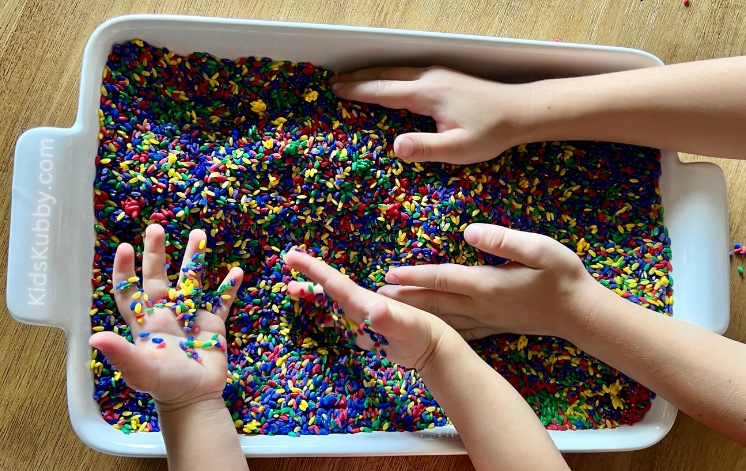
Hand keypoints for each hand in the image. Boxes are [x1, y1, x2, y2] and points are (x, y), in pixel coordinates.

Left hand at [89, 224, 242, 410]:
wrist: (195, 398)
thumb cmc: (164, 385)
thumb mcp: (140, 369)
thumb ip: (120, 352)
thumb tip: (94, 337)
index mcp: (145, 322)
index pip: (130, 291)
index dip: (125, 271)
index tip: (125, 248)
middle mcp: (167, 314)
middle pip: (159, 277)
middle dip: (157, 253)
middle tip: (156, 228)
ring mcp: (191, 317)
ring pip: (192, 281)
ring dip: (195, 259)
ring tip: (199, 234)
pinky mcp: (214, 325)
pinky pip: (221, 301)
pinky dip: (228, 287)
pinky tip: (236, 271)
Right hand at [283, 250, 450, 370]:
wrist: (432, 346)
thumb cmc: (420, 334)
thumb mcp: (405, 328)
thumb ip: (389, 319)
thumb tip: (375, 310)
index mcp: (363, 301)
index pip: (333, 282)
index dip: (312, 269)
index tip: (291, 255)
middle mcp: (361, 306)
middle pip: (329, 292)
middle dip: (308, 284)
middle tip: (285, 278)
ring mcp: (364, 318)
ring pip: (333, 306)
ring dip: (315, 300)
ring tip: (295, 293)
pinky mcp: (368, 332)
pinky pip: (343, 323)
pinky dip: (330, 319)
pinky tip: (322, 322)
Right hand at [330, 66, 530, 163]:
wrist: (520, 111)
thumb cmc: (491, 132)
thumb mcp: (458, 149)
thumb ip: (425, 147)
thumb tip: (394, 146)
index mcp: (427, 94)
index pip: (383, 90)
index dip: (357, 90)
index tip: (335, 90)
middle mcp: (429, 78)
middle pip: (384, 74)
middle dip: (357, 78)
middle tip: (333, 83)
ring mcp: (437, 75)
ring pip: (395, 71)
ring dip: (371, 75)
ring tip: (352, 80)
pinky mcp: (444, 78)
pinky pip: (406, 74)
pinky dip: (387, 77)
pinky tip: (385, 84)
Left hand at [377, 223, 600, 339]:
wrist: (580, 313)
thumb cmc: (562, 276)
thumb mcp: (539, 248)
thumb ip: (503, 240)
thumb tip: (469, 231)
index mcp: (486, 284)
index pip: (441, 279)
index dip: (413, 276)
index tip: (389, 274)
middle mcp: (480, 306)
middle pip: (434, 302)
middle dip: (403, 298)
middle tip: (374, 295)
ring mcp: (486, 320)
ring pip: (442, 319)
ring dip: (415, 314)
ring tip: (391, 311)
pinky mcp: (493, 327)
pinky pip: (458, 331)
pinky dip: (437, 330)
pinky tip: (427, 331)